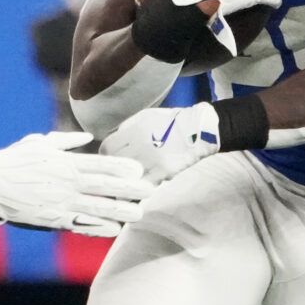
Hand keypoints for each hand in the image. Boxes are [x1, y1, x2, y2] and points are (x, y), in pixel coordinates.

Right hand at [0, 131, 153, 236]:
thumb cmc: (13, 160)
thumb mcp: (39, 143)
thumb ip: (66, 141)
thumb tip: (88, 138)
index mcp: (65, 163)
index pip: (100, 165)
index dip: (122, 168)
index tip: (139, 170)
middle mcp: (66, 183)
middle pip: (104, 187)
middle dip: (129, 190)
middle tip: (150, 193)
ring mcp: (60, 203)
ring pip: (97, 208)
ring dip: (120, 211)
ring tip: (139, 214)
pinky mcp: (52, 220)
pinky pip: (80, 225)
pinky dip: (98, 228)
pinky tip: (114, 229)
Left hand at [99, 103, 219, 183]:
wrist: (198, 129)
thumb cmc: (171, 121)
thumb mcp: (145, 116)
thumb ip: (127, 127)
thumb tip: (115, 140)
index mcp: (133, 131)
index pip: (107, 148)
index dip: (106, 154)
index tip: (110, 158)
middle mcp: (139, 146)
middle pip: (114, 164)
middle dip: (114, 168)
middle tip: (117, 172)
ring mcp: (150, 161)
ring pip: (127, 178)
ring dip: (125, 181)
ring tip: (126, 184)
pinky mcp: (163, 172)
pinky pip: (144, 185)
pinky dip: (140, 188)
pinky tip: (140, 188)